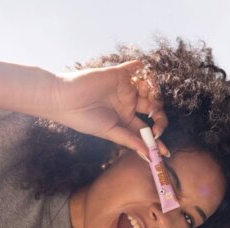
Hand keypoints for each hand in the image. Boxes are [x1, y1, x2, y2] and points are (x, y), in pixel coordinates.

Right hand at [45, 60, 169, 159]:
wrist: (63, 99)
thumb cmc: (83, 118)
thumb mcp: (109, 132)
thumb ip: (131, 140)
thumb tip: (150, 156)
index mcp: (125, 120)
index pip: (147, 130)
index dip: (158, 140)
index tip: (166, 152)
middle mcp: (128, 104)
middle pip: (154, 109)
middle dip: (160, 119)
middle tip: (157, 127)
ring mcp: (125, 88)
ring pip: (151, 90)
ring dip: (156, 97)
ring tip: (150, 105)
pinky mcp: (120, 74)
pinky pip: (137, 68)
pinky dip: (146, 70)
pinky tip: (149, 78)